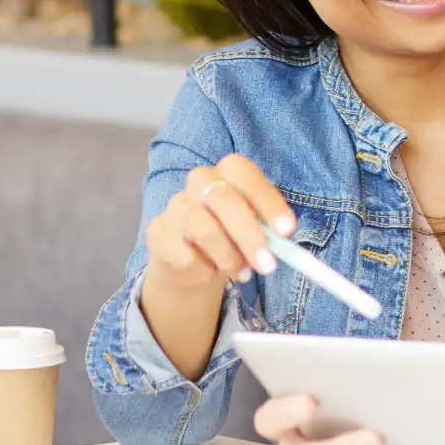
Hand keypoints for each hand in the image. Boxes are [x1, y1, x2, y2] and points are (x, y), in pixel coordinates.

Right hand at [144, 154, 295, 292]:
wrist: (190, 262)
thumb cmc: (230, 236)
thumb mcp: (254, 230)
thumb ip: (268, 232)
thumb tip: (283, 243)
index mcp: (227, 171)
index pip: (245, 174)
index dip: (267, 201)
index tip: (286, 231)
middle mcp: (199, 181)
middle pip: (225, 200)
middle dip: (250, 235)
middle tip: (268, 265)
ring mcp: (176, 206)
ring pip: (206, 229)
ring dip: (230, 257)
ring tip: (242, 273)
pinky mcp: (158, 233)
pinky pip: (186, 254)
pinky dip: (206, 270)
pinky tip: (211, 272)